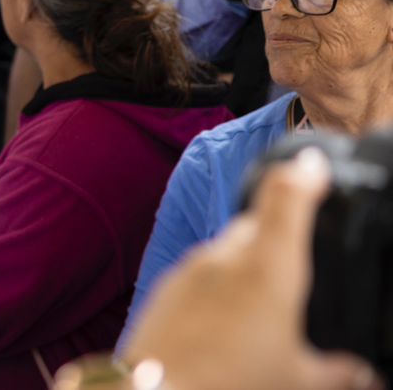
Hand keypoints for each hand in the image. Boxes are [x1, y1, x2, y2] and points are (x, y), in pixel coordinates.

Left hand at [122, 149, 379, 389]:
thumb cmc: (230, 385)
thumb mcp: (299, 382)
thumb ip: (340, 373)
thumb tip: (365, 374)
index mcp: (267, 268)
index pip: (286, 198)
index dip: (304, 175)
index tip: (315, 162)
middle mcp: (225, 257)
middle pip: (256, 226)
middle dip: (278, 239)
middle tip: (299, 272)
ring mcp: (189, 270)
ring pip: (227, 251)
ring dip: (247, 268)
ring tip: (265, 312)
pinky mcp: (166, 290)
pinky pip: (201, 275)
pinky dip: (220, 288)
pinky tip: (228, 325)